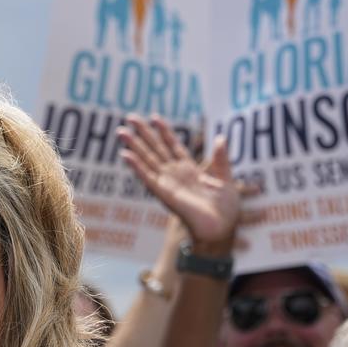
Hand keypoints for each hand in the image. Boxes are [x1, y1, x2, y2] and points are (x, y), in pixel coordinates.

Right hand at [117, 115, 251, 247]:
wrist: (221, 229)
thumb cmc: (226, 211)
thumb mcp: (227, 180)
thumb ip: (221, 160)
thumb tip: (221, 137)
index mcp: (190, 170)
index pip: (173, 146)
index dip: (164, 131)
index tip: (154, 117)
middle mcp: (175, 175)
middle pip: (155, 149)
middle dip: (143, 133)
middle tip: (130, 118)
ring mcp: (168, 184)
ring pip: (147, 160)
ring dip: (134, 146)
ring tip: (121, 132)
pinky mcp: (163, 194)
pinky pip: (147, 178)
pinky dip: (136, 167)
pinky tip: (126, 155)